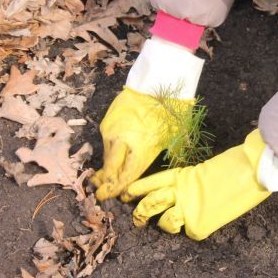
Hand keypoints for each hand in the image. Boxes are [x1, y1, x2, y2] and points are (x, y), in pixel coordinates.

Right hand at [92, 37, 203, 200]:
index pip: (124, 178)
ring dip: (108, 165)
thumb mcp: (176, 137)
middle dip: (105, 183)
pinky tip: (114, 153)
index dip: (118, 190)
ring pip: (107, 155)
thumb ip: (171, 157)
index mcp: (139, 150)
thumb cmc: (173, 110)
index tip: (115, 197)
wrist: (159, 79)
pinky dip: (110, 149)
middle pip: (110, 170)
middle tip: (101, 193)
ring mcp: (111, 131)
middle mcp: (121, 143)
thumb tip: (174, 169)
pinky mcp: (107, 120)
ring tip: (104, 176)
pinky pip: (107, 140)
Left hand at [127, 130, 272, 240]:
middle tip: (136, 219)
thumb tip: (187, 193)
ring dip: (164, 225)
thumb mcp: (206, 170)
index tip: (126, 194)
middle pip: (150, 203)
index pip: (152, 182)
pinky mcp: (199, 226)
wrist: (251, 171)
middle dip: (140, 213)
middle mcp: (180, 192)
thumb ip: (191, 183)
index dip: (138, 188)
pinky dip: (195, 231)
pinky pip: (191, 233)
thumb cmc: (236, 165)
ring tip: (168, 226)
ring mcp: (188, 210)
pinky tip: (203, 224)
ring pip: (164, 223)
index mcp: (181, 175)